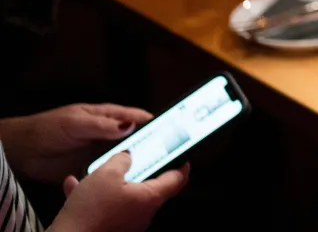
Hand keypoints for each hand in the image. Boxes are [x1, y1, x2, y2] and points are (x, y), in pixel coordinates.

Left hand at [0, 104, 151, 182]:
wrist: (25, 151)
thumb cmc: (49, 128)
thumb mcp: (77, 122)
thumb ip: (102, 125)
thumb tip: (130, 125)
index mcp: (108, 116)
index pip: (136, 117)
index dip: (154, 122)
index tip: (171, 128)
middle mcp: (109, 134)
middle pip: (136, 138)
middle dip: (150, 144)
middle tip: (166, 152)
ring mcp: (102, 152)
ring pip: (126, 157)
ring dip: (135, 162)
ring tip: (149, 168)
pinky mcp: (94, 169)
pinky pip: (112, 173)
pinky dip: (119, 176)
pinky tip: (127, 181)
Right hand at [52, 152, 187, 231]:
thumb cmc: (91, 211)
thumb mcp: (106, 174)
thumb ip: (121, 159)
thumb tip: (127, 155)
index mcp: (150, 198)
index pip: (177, 179)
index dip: (181, 164)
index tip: (182, 155)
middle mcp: (143, 213)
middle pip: (148, 186)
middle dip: (136, 170)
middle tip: (131, 158)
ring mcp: (127, 224)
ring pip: (122, 196)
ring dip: (108, 183)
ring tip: (93, 172)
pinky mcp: (110, 229)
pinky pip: (106, 208)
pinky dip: (93, 196)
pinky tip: (74, 185)